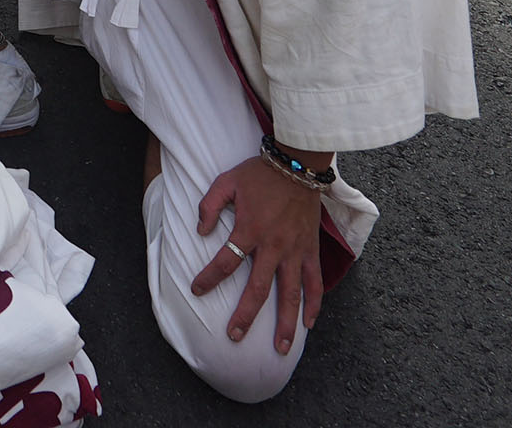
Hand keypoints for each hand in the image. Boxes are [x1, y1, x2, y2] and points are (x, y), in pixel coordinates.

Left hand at [190, 156, 324, 355]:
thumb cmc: (259, 173)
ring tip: (280, 348)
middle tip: (235, 337)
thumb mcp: (225, 181)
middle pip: (258, 289)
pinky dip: (314, 304)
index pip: (225, 261)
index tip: (197, 290)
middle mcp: (274, 246)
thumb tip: (200, 231)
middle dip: (245, 316)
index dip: (209, 278)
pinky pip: (315, 282)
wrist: (297, 164)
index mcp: (250, 229)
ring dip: (285, 323)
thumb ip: (208, 205)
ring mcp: (296, 251)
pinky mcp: (312, 250)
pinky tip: (308, 324)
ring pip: (291, 294)